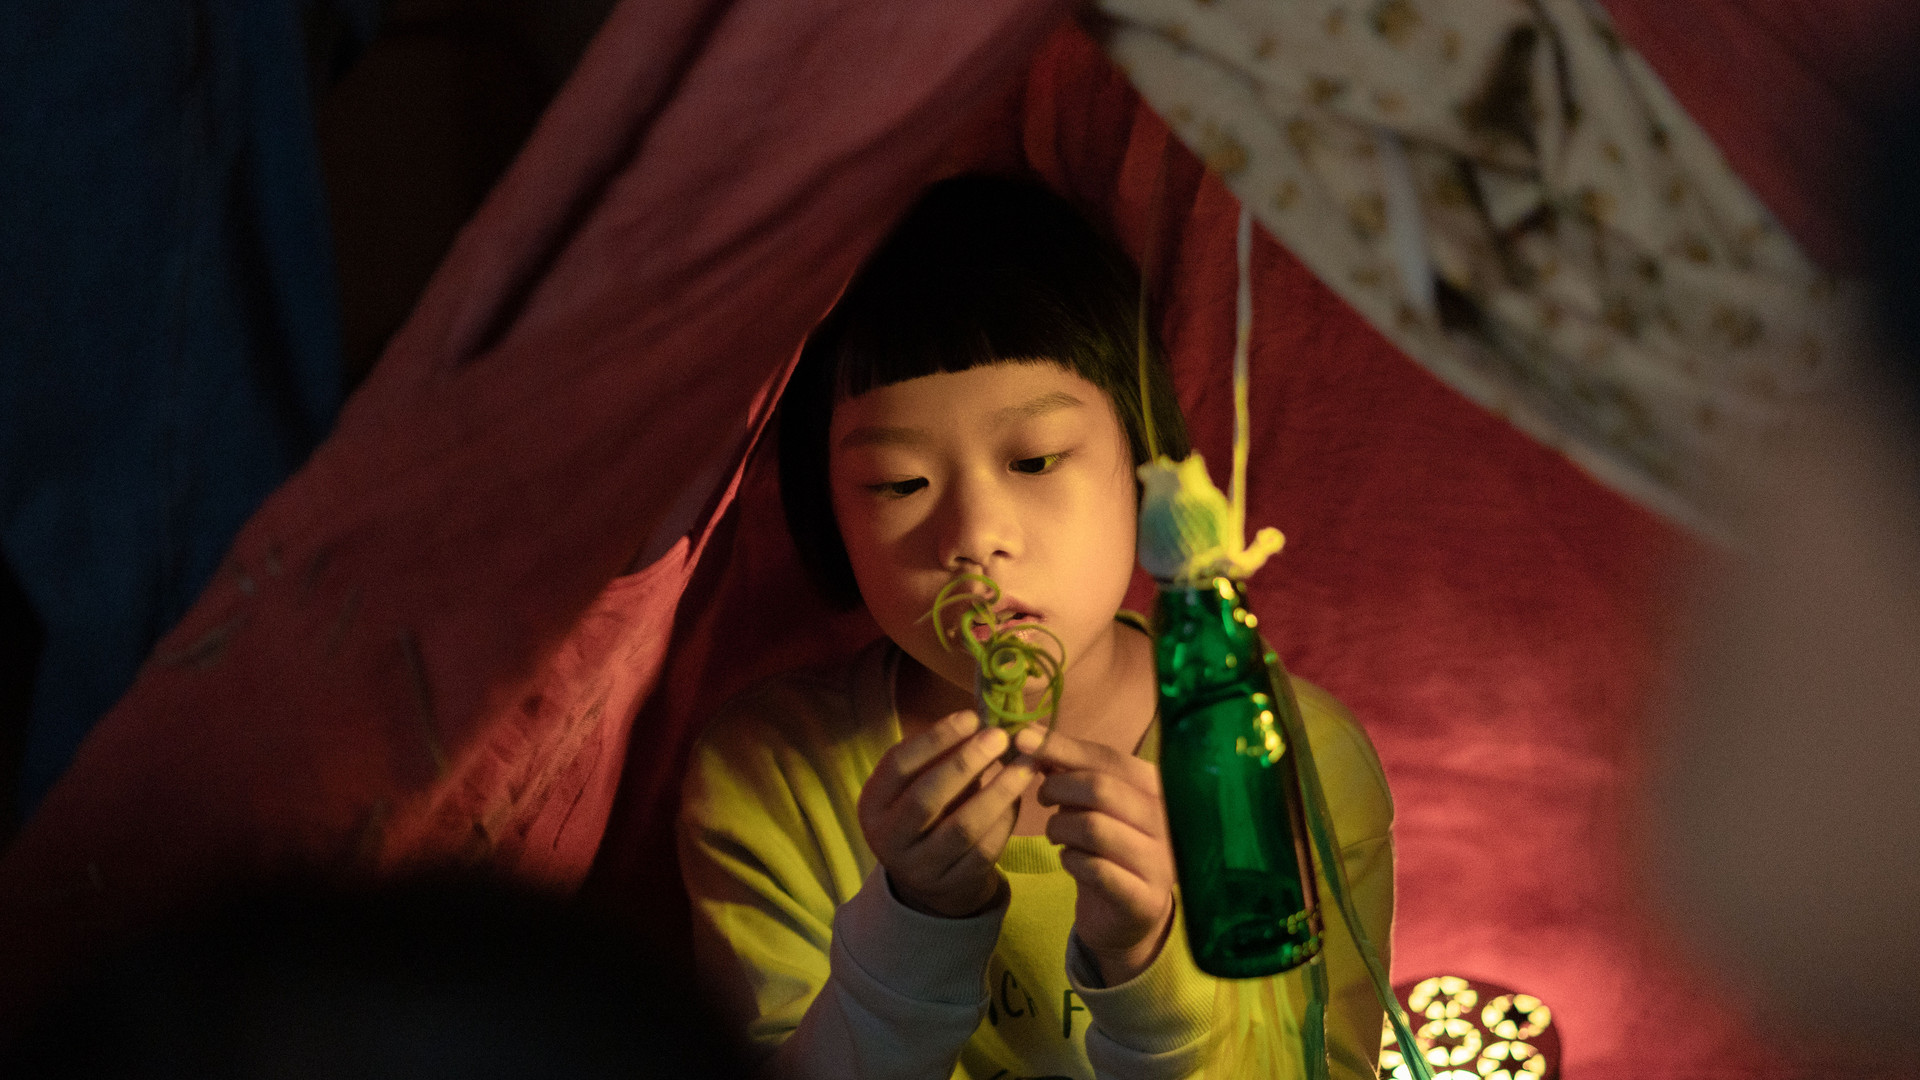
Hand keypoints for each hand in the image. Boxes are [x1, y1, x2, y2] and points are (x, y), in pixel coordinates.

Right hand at [859, 710, 1036, 918]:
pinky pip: (984, 850)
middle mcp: (888, 839)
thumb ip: (940, 757)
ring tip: (1025, 765)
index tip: (971, 717)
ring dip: (997, 792)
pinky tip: (1020, 797)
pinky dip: (1005, 820)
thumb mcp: (917, 785)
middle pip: (926, 798)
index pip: (897, 766)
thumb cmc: (926, 814)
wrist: (929, 880)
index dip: (934, 739)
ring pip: (962, 827)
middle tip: (1000, 737)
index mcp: (872, 805)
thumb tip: (982, 721)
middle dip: (965, 763)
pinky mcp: (953, 885)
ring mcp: (919, 867)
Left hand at [1019, 727, 1176, 985]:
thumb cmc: (1108, 847)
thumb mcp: (1092, 803)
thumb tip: (1027, 735)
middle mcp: (1168, 821)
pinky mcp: (1143, 898)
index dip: (1063, 747)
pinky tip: (1069, 860)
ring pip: (1095, 828)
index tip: (1022, 740)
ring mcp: (1160, 862)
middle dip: (1059, 788)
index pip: (1109, 758)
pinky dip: (1071, 861)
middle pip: (1102, 789)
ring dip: (1060, 827)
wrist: (1127, 916)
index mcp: (1158, 788)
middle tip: (1042, 797)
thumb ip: (1067, 769)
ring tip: (1055, 833)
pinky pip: (1095, 870)